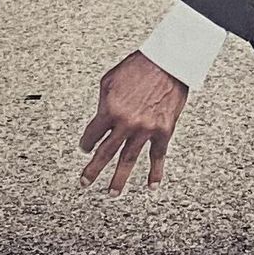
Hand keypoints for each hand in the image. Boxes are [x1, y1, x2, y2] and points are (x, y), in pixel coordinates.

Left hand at [79, 51, 187, 193]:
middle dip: (93, 170)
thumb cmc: (139, 66)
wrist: (168, 61)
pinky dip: (155, 172)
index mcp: (109, 110)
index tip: (85, 149)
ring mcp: (145, 129)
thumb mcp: (110, 81)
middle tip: (85, 183)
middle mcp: (126, 123)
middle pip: (105, 153)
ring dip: (119, 179)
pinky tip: (151, 186)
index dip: (86, 143)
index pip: (92, 135)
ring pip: (128, 160)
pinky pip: (157, 156)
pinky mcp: (163, 131)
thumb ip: (104, 103)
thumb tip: (100, 120)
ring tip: (112, 193)